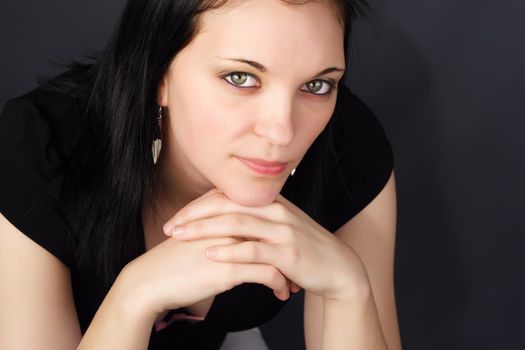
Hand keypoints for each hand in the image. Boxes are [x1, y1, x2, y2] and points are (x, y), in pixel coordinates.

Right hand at [122, 195, 292, 316]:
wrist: (149, 281)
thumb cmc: (173, 261)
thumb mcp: (199, 234)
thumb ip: (221, 227)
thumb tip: (242, 235)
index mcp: (223, 211)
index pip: (263, 216)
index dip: (278, 233)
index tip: (287, 249)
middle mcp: (229, 223)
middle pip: (273, 232)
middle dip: (289, 252)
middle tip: (298, 266)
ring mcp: (231, 244)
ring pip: (276, 253)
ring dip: (289, 271)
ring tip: (292, 283)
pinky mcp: (229, 268)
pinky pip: (268, 274)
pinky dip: (279, 285)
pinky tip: (280, 293)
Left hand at [163, 188, 369, 300]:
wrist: (337, 268)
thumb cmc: (303, 249)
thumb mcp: (278, 228)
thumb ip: (254, 221)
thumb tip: (222, 221)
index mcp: (270, 203)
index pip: (227, 196)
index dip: (198, 205)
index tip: (177, 217)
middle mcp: (275, 211)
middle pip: (226, 205)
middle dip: (194, 215)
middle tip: (170, 226)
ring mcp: (282, 231)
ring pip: (236, 224)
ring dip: (204, 230)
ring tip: (180, 237)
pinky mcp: (287, 253)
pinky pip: (253, 249)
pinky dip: (229, 251)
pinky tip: (210, 254)